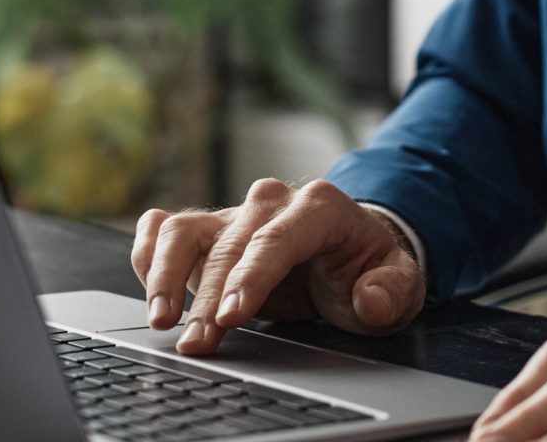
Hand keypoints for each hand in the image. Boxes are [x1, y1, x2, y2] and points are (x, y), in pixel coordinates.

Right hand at [130, 178, 425, 355]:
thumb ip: (391, 291)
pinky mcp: (207, 229)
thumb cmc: (367, 266)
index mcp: (319, 207)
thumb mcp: (398, 282)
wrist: (347, 249)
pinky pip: (164, 229)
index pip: (277, 239)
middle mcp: (270, 202)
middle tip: (199, 343)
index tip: (233, 314)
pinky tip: (149, 288)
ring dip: (165, 274)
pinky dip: (148, 253)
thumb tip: (369, 299)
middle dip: (209, 299)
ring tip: (162, 319)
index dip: (252, 276)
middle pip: (228, 247)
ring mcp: (233, 213)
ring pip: (184, 230)